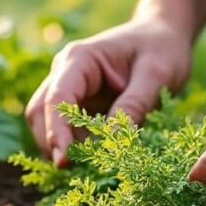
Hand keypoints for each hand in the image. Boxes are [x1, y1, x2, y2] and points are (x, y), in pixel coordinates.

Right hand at [26, 17, 192, 165]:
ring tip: (91, 167)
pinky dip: (76, 147)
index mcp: (79, 59)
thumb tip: (112, 141)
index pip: (56, 99)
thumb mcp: (156, 75)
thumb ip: (134, 105)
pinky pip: (69, 130)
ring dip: (63, 147)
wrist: (165, 35)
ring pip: (48, 124)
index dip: (57, 131)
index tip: (64, 161)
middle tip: (75, 171)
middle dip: (52, 143)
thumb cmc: (162, 48)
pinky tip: (97, 160)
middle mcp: (66, 73)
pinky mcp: (81, 105)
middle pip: (40, 113)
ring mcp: (71, 89)